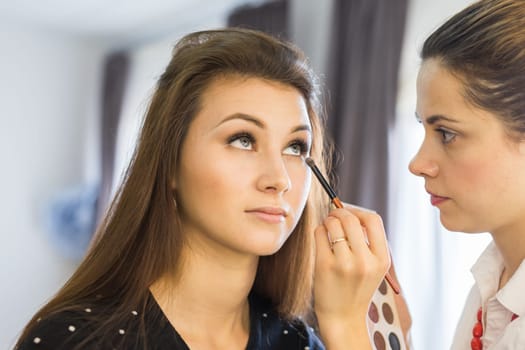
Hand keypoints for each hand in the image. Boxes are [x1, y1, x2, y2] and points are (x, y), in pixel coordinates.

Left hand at [313, 205, 390, 348]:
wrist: (343, 317)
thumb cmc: (356, 287)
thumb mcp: (373, 267)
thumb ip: (367, 242)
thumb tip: (349, 210)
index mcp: (381, 259)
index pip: (373, 220)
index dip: (360, 212)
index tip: (351, 214)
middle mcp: (365, 261)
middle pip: (351, 219)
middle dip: (339, 212)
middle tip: (333, 215)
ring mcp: (344, 264)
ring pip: (333, 224)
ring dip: (328, 221)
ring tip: (327, 227)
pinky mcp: (325, 266)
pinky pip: (319, 234)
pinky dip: (319, 230)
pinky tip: (321, 237)